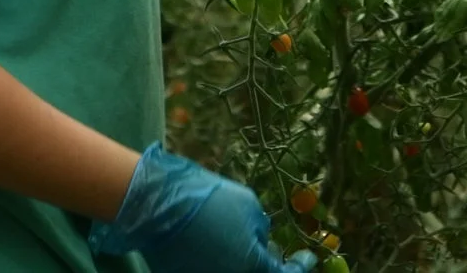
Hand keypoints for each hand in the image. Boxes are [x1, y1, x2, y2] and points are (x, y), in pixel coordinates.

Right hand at [86, 144, 315, 272]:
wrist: (158, 205)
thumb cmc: (208, 200)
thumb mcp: (249, 206)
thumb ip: (262, 230)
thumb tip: (263, 244)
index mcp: (252, 266)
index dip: (301, 267)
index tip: (308, 258)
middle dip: (271, 268)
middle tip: (276, 255)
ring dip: (246, 266)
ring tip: (247, 248)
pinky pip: (214, 272)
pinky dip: (224, 265)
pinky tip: (223, 250)